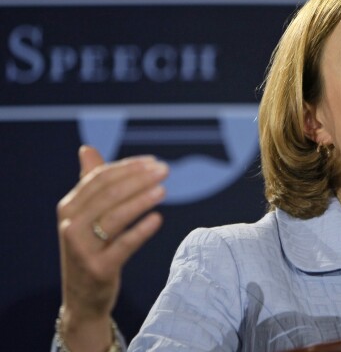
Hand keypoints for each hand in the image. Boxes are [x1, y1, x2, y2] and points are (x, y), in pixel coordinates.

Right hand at [56, 146, 167, 350]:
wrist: (82, 298)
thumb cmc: (90, 249)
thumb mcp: (86, 217)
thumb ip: (90, 183)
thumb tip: (86, 149)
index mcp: (68, 208)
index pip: (100, 179)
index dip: (128, 168)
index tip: (153, 161)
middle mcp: (71, 226)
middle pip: (109, 194)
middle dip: (139, 179)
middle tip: (165, 170)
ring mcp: (82, 249)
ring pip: (115, 217)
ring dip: (141, 200)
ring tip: (164, 190)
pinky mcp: (98, 269)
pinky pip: (123, 245)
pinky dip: (141, 230)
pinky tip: (158, 218)